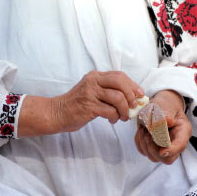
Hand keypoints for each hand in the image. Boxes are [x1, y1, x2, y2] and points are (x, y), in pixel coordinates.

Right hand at [17, 71, 144, 136]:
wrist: (56, 113)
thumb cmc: (76, 105)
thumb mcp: (92, 92)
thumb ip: (108, 91)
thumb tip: (132, 98)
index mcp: (95, 76)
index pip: (119, 76)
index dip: (132, 85)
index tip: (139, 95)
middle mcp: (93, 81)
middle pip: (120, 82)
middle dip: (131, 95)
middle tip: (134, 106)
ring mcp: (90, 93)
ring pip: (118, 97)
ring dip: (125, 109)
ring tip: (123, 116)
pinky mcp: (88, 106)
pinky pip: (110, 110)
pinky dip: (115, 116)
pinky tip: (112, 119)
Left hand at [134, 89, 190, 164]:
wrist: (161, 106)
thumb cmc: (166, 105)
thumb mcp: (168, 105)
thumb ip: (167, 112)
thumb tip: (166, 121)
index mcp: (183, 133)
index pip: (179, 146)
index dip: (171, 150)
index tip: (162, 151)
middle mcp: (174, 144)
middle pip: (167, 159)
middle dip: (154, 149)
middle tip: (147, 134)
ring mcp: (163, 148)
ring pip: (153, 157)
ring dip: (144, 144)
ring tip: (143, 130)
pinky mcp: (152, 148)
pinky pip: (143, 151)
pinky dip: (139, 142)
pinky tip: (141, 131)